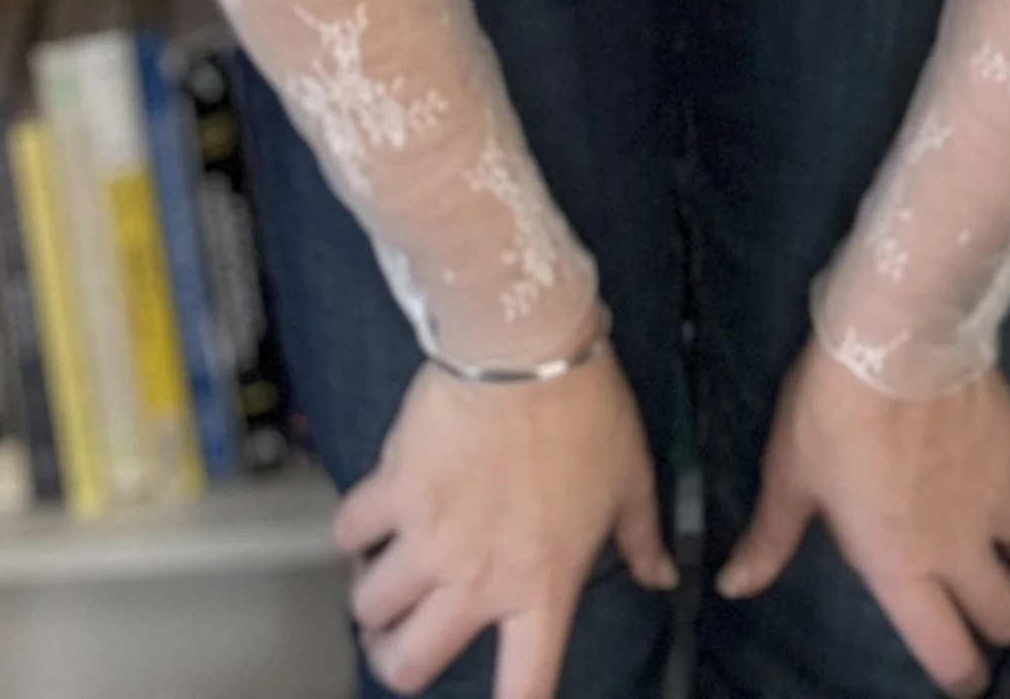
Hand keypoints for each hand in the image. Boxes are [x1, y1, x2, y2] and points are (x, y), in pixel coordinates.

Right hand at [332, 343, 675, 698]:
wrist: (525, 345)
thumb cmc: (585, 411)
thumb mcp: (629, 480)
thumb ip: (642, 540)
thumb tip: (662, 575)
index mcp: (541, 587)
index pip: (523, 689)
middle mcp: (477, 579)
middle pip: (410, 665)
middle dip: (396, 663)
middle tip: (399, 643)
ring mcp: (428, 539)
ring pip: (371, 608)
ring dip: (371, 600)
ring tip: (379, 580)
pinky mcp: (393, 491)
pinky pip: (348, 536)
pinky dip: (351, 536)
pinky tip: (365, 524)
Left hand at [715, 339, 1009, 696]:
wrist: (893, 337)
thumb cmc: (831, 415)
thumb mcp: (790, 477)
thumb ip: (770, 539)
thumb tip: (731, 586)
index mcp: (904, 570)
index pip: (950, 657)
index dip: (959, 675)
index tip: (958, 671)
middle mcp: (962, 547)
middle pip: (1009, 616)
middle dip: (1002, 618)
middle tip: (985, 597)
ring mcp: (1000, 496)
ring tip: (1000, 529)